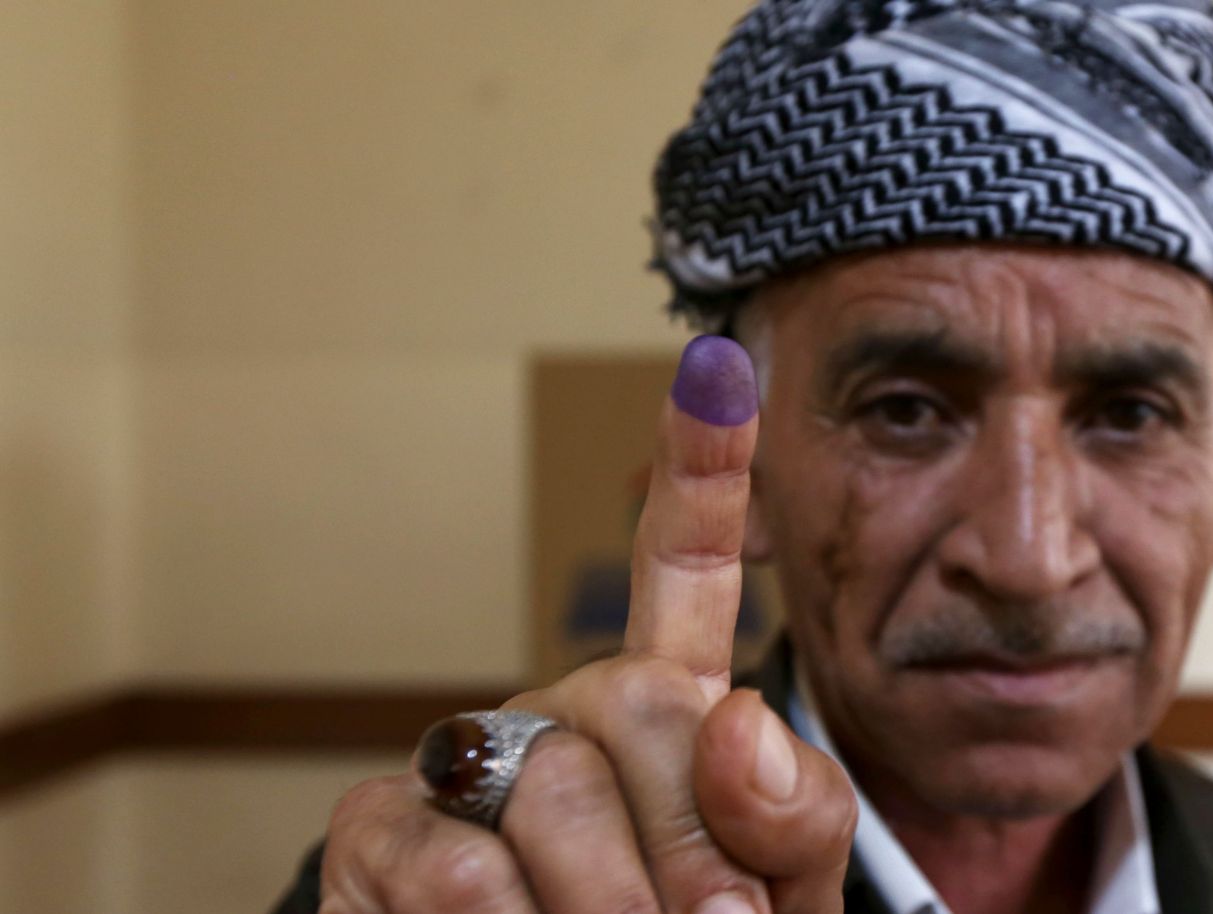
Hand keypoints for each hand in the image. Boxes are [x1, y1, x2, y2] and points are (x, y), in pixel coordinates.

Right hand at [317, 337, 857, 913]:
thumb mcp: (777, 896)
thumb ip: (794, 817)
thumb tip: (732, 717)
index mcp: (667, 709)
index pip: (686, 573)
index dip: (702, 470)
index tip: (719, 367)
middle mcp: (563, 711)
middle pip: (645, 698)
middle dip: (696, 843)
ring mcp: (466, 763)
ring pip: (557, 786)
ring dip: (611, 907)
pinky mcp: (376, 832)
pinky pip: (459, 868)